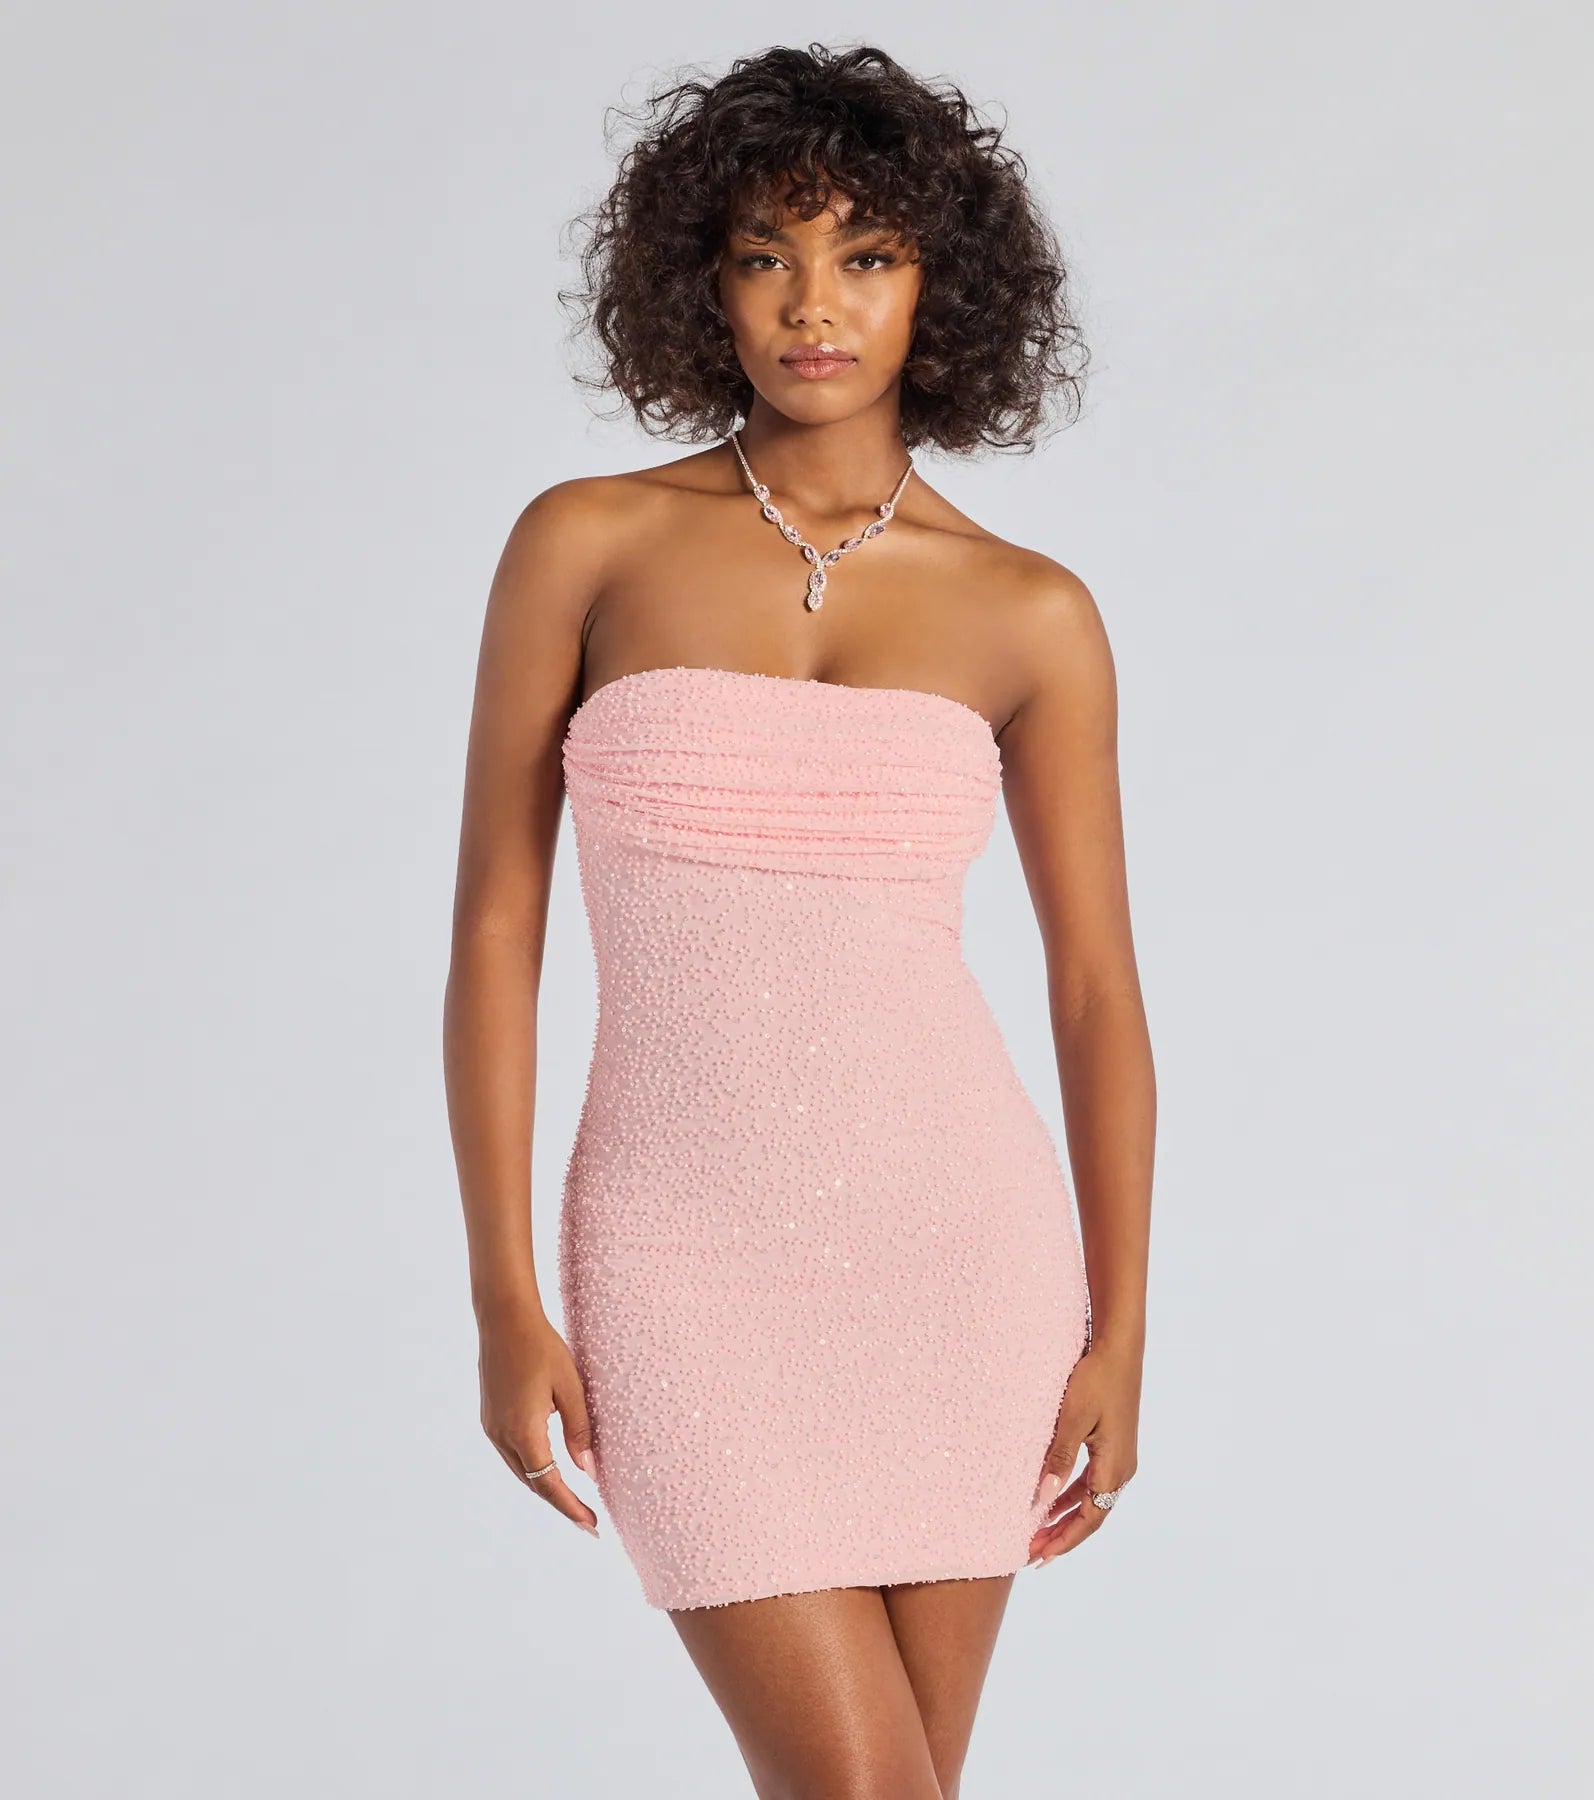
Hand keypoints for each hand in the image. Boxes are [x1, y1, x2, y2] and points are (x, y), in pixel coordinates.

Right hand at [478, 1306, 600, 1537]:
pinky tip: (549, 1468)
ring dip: (545, 1487)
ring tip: (572, 1500)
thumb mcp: (570, 1386)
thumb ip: (579, 1430)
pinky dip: (533, 1468)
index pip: (549, 1484)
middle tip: (588, 1521)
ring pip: (521, 1470)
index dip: (571, 1508)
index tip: (591, 1527)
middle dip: (560, 1504)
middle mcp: (502, 1435)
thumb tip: (589, 1472)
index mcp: (523, 1431)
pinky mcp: (490, 1417)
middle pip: (533, 1483)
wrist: (504, 1318)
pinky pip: (513, 1454)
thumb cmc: (542, 1346)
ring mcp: (492, 1427)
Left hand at [1026, 1334, 1141, 1565]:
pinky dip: (1071, 1495)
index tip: (1039, 1556)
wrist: (1119, 1349)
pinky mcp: (1113, 1445)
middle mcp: (1121, 1469)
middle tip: (1032, 1554)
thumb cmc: (1095, 1380)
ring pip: (1091, 1500)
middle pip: (1091, 1515)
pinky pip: (1091, 1482)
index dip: (1064, 1540)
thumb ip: (1058, 1459)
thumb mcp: (1071, 1419)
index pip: (1089, 1519)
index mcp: (1114, 1467)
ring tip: (1038, 1532)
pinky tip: (1052, 1500)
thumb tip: (1041, 1500)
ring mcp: (1119, 1458)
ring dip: (1065, 1517)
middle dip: (1062, 1536)